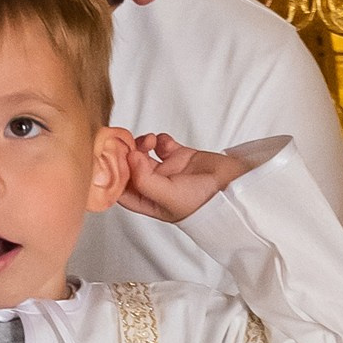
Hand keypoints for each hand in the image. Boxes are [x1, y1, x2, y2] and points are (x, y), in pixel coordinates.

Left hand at [117, 131, 250, 224]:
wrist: (234, 189)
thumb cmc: (204, 203)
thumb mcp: (169, 197)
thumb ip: (145, 180)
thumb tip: (130, 157)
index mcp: (151, 204)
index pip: (122, 192)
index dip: (112, 177)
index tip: (109, 160)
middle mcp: (157, 188)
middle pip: (130, 170)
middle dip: (126, 156)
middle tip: (125, 144)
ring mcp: (168, 171)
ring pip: (144, 155)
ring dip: (141, 145)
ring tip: (149, 142)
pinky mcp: (181, 157)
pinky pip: (163, 145)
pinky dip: (160, 139)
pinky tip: (165, 142)